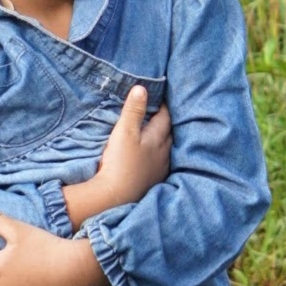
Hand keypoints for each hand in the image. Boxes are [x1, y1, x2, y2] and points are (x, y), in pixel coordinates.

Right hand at [62, 85, 171, 227]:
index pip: (165, 117)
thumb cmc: (120, 162)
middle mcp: (164, 153)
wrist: (116, 196)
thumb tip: (142, 88)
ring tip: (157, 135)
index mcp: (158, 138)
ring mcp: (159, 169)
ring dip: (163, 141)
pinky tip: (152, 160)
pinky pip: (160, 165)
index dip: (162, 106)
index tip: (160, 97)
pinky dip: (157, 158)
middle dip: (166, 122)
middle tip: (160, 114)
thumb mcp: (124, 131)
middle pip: (169, 133)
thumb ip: (134, 110)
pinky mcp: (153, 182)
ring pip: (166, 150)